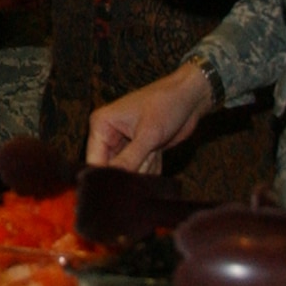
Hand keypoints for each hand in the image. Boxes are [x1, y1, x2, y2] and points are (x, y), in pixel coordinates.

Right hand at [87, 63, 214, 172]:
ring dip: (143, 168)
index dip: (107, 178)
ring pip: (127, 171)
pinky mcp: (138, 149)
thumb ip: (129, 160)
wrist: (190, 97)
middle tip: (145, 161)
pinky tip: (157, 152)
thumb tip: (114, 182)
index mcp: (102, 124)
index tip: (123, 187)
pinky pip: (139, 169)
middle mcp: (108, 133)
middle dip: (130, 172)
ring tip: (154, 150)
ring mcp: (123, 143)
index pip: (94, 160)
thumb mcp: (148, 134)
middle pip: (110, 168)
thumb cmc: (167, 104)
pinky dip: (150, 167)